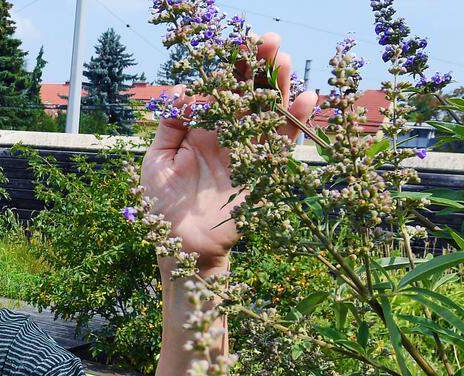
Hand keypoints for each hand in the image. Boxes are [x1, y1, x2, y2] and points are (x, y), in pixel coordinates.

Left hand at [139, 32, 319, 277]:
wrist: (179, 245)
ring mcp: (250, 153)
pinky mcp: (265, 173)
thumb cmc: (162, 205)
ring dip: (279, 88)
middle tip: (269, 41)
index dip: (232, 67)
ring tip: (283, 62)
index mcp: (204, 128)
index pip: (222, 90)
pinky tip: (307, 100)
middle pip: (250, 95)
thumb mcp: (156, 161)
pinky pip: (284, 146)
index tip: (239, 42)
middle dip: (260, 68)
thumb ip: (169, 125)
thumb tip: (181, 89)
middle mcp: (230, 136)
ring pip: (269, 113)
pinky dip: (296, 124)